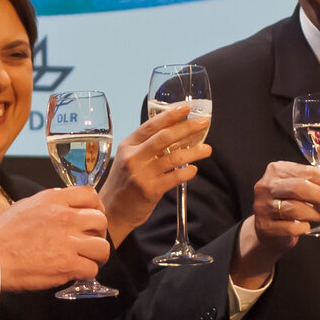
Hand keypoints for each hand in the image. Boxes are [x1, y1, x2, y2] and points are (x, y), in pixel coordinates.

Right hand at [0, 187, 110, 290]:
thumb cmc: (2, 233)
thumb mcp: (27, 205)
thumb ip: (50, 205)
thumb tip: (65, 210)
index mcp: (54, 200)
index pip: (90, 195)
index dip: (96, 208)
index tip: (92, 218)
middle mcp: (66, 217)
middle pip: (101, 221)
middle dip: (98, 233)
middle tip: (90, 241)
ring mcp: (68, 242)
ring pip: (102, 247)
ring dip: (97, 255)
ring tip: (88, 260)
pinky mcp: (67, 265)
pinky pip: (92, 269)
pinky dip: (86, 272)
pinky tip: (76, 272)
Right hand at [98, 103, 213, 244]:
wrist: (112, 211)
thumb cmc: (124, 184)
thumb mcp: (129, 159)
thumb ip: (146, 147)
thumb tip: (173, 133)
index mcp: (128, 145)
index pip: (151, 125)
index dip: (170, 115)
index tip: (186, 108)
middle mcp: (133, 157)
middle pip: (164, 137)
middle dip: (187, 128)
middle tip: (203, 123)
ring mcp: (141, 174)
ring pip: (173, 157)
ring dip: (194, 152)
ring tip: (207, 149)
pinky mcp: (150, 190)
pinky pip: (174, 177)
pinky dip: (187, 172)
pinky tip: (193, 170)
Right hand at [228, 161, 319, 286]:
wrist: (268, 229)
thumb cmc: (288, 204)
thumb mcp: (303, 189)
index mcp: (277, 170)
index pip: (306, 171)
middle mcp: (266, 186)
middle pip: (299, 188)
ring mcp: (263, 206)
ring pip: (295, 209)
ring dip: (315, 213)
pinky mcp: (265, 226)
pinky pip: (290, 228)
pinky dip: (304, 228)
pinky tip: (307, 227)